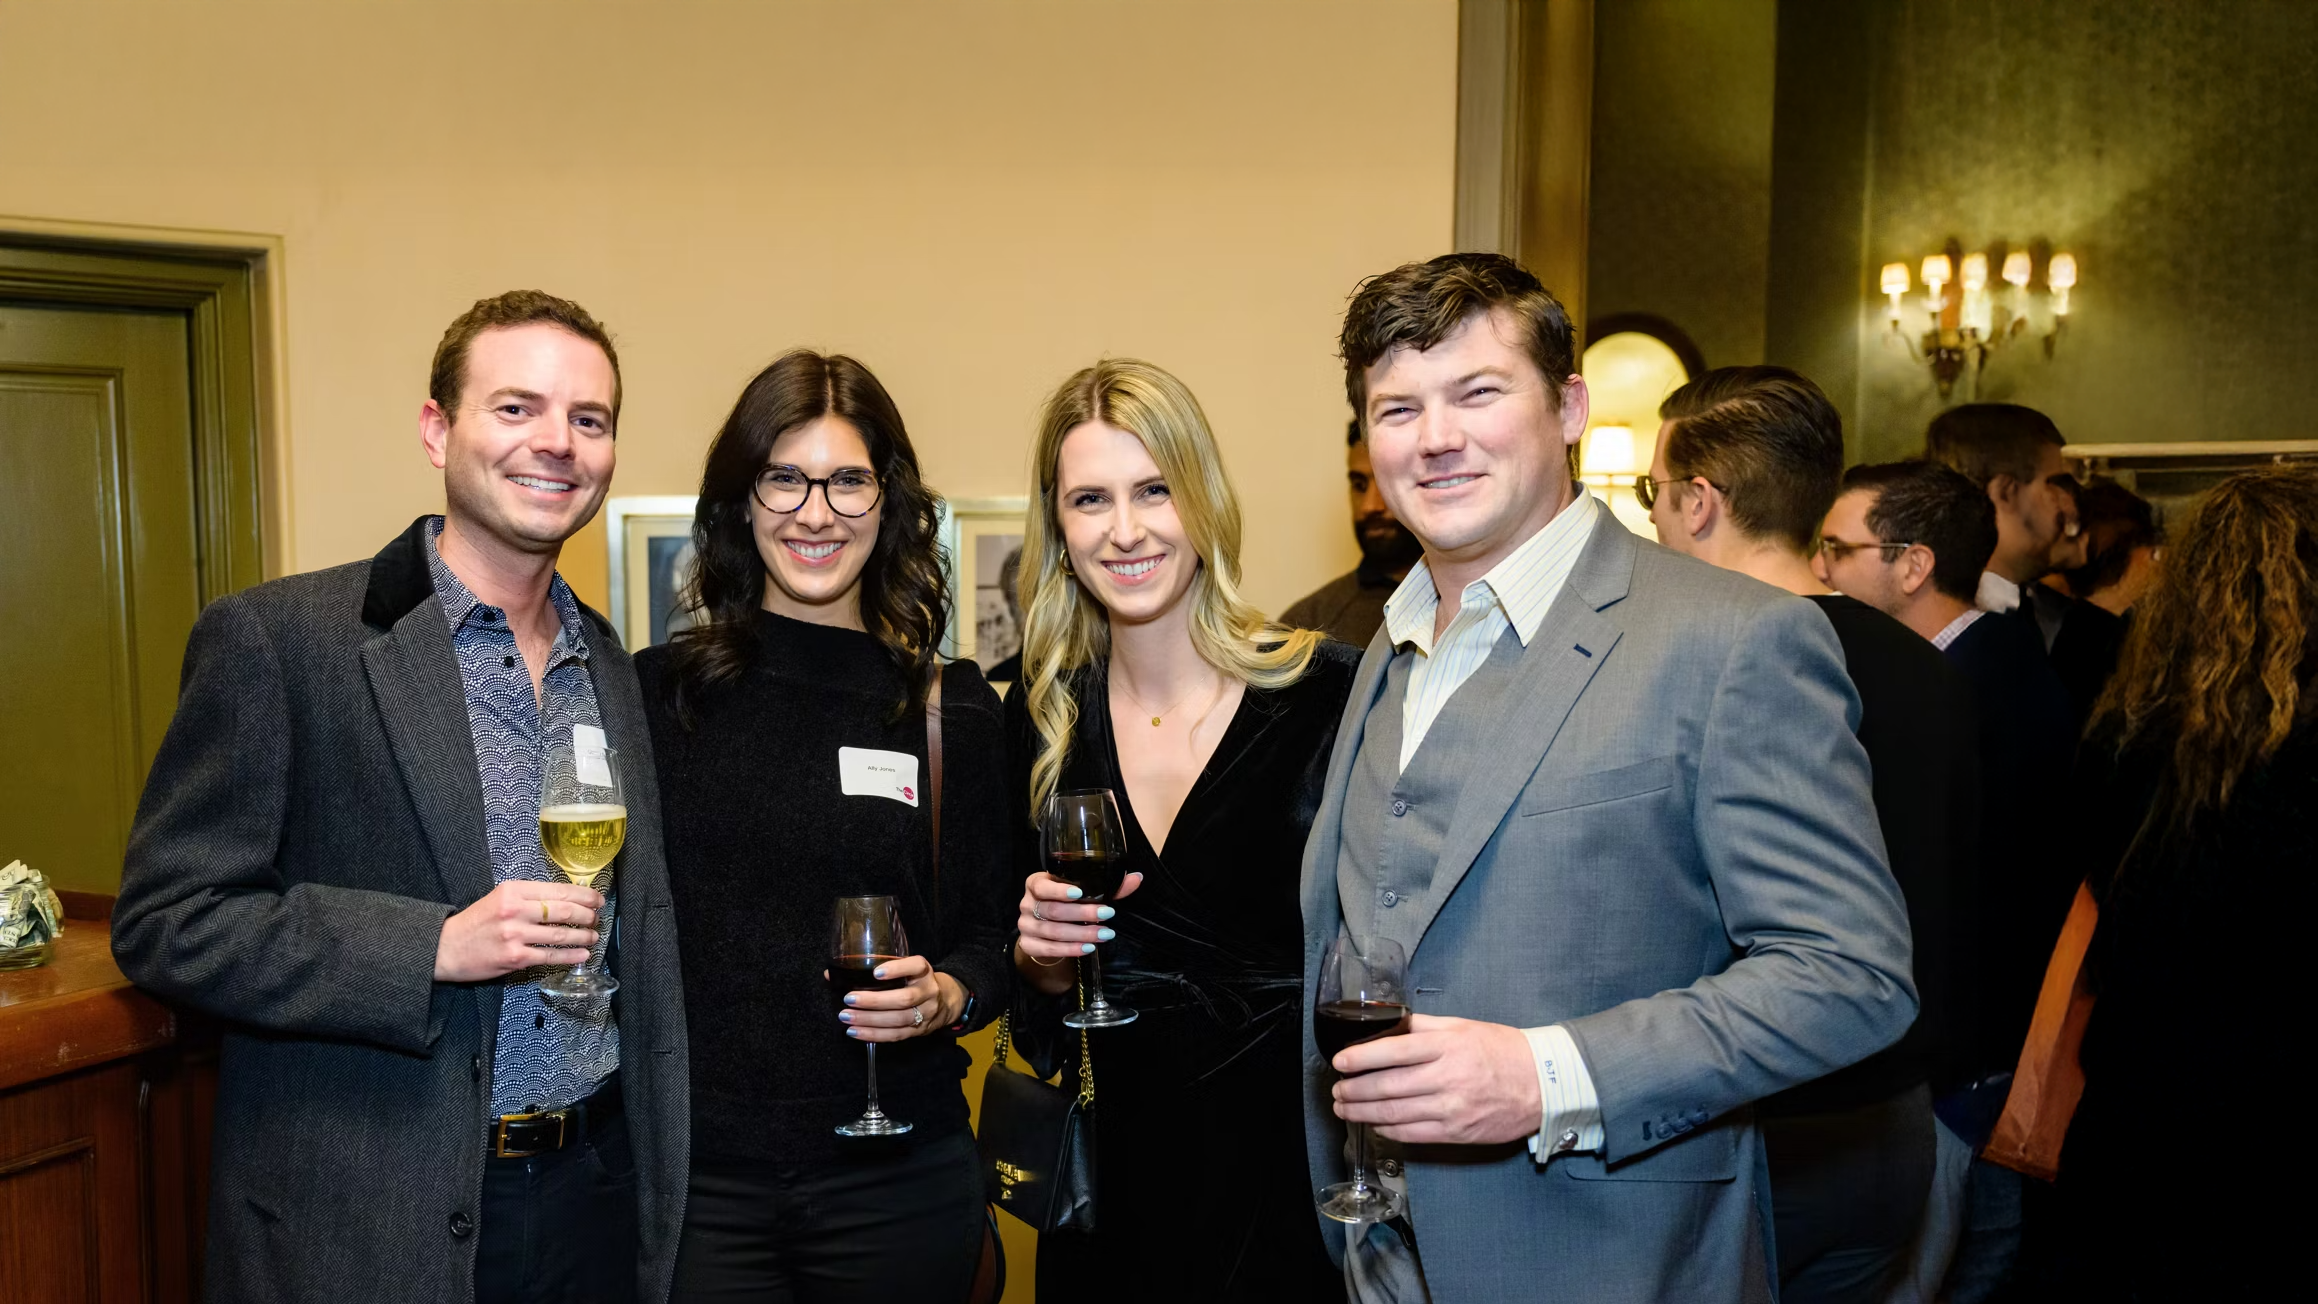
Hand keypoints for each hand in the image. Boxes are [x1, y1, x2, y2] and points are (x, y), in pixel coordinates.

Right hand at [434, 879, 602, 981]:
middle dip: (587, 915)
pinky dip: (570, 956)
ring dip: (582, 936)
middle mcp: (515, 910)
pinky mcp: (515, 957)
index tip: (597, 899)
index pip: (558, 890)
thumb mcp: (500, 898)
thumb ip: (529, 897)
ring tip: (593, 936)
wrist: (446, 947)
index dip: (583, 895)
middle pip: (563, 910)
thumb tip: (565, 900)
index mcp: (513, 890)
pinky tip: (582, 954)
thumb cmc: (475, 922)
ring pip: (560, 934)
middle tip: (598, 918)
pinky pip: (549, 956)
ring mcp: (515, 934)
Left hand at [833, 954, 963, 1042]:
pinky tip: (855, 1032)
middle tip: (849, 999)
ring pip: (898, 1019)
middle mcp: (928, 992)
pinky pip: (896, 1035)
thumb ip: (876, 969)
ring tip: (846, 1017)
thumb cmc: (914, 981)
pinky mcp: (919, 1031)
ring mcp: (925, 1013)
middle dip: (874, 1001)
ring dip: (870, 1020)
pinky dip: (874, 1035)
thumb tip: (831, 975)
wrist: (946, 1001)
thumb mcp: (905, 970)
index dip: (897, 969)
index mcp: (924, 972)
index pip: (916, 966)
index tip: (876, 973)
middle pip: (903, 999)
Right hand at [1012, 870, 1144, 992]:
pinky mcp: (1028, 945)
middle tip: (1108, 914)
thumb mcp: (1083, 891)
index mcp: (1035, 884)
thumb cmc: (1066, 903)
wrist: (1046, 928)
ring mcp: (1025, 926)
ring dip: (1081, 934)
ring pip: (1053, 931)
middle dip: (1083, 913)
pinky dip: (1070, 949)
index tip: (1080, 892)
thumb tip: (1136, 878)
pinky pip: (1049, 949)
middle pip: (1053, 910)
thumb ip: (1107, 886)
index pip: (1042, 886)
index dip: (1059, 890)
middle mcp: (1027, 904)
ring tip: (1104, 934)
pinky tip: (1088, 948)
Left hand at [1331, 1014, 1541, 1145]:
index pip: (1393, 1051)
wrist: (1542, 1084)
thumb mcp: (1462, 1026)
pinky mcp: (1457, 1132)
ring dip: (1363, 1112)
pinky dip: (1388, 1129)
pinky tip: (1374, 1123)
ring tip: (1345, 1108)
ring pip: (1395, 1113)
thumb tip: (1388, 1025)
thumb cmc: (1501, 1051)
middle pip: (1387, 1086)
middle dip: (1354, 1090)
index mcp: (1446, 1046)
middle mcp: (1446, 1078)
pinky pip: (1413, 1134)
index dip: (1360, 1058)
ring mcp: (1451, 1108)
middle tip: (1336, 1090)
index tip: (1339, 1062)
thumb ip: (1423, 1026)